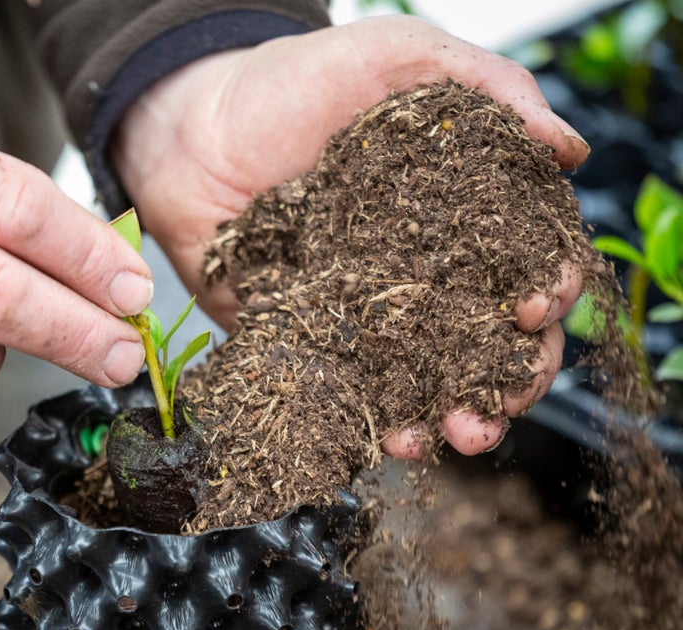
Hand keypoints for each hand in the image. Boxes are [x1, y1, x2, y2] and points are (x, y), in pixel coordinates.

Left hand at [113, 15, 586, 456]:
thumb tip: (568, 150)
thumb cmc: (295, 83)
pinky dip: (374, 425)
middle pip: (488, 342)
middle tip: (500, 402)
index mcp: (460, 215)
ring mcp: (366, 316)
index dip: (545, 293)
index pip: (526, 266)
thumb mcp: (397, 58)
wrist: (193, 126)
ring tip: (455, 436)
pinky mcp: (309, 342)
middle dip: (508, 382)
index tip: (534, 307)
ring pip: (428, 382)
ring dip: (453, 419)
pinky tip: (388, 441)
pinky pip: (350, 396)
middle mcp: (421, 275)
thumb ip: (488, 89)